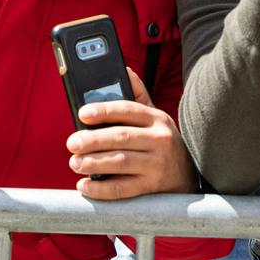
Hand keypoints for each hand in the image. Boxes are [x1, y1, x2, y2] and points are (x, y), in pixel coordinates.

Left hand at [66, 68, 196, 199]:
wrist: (187, 174)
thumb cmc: (161, 140)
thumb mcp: (155, 116)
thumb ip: (138, 95)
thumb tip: (125, 70)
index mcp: (156, 118)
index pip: (128, 109)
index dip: (104, 110)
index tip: (83, 113)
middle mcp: (159, 139)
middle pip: (121, 137)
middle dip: (93, 140)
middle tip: (72, 143)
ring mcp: (157, 164)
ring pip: (121, 162)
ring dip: (94, 163)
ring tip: (75, 163)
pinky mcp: (151, 186)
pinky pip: (123, 188)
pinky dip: (102, 188)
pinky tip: (85, 185)